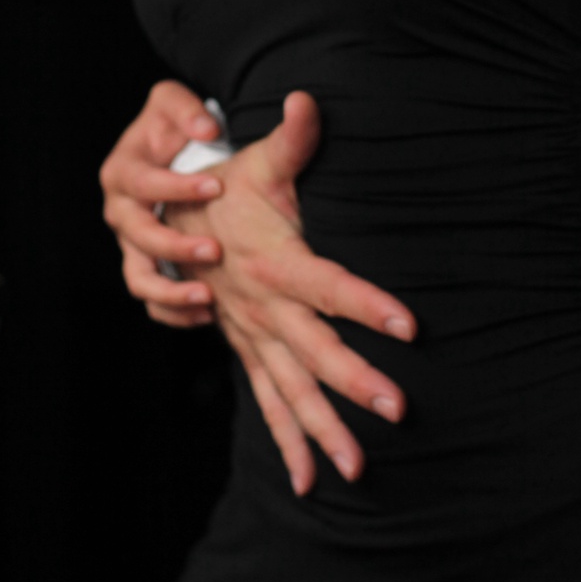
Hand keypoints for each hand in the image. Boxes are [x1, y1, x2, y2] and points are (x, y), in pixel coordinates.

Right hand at [101, 79, 227, 328]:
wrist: (173, 151)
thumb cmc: (174, 126)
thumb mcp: (174, 104)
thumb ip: (188, 110)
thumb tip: (207, 129)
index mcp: (123, 172)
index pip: (144, 184)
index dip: (178, 187)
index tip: (216, 186)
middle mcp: (121, 212)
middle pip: (139, 236)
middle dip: (175, 245)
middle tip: (215, 250)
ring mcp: (131, 244)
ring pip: (139, 278)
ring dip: (170, 292)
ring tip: (207, 296)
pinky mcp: (145, 267)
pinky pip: (152, 301)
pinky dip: (174, 312)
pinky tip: (207, 313)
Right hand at [168, 92, 416, 497]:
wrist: (170, 222)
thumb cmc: (225, 188)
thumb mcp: (257, 161)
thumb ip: (291, 138)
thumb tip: (307, 100)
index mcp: (276, 263)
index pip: (331, 284)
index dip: (369, 303)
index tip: (410, 324)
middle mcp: (264, 310)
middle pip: (317, 351)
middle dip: (356, 383)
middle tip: (399, 410)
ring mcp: (254, 338)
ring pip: (293, 392)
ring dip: (325, 431)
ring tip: (359, 469)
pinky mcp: (249, 352)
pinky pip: (269, 405)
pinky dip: (289, 444)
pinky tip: (312, 482)